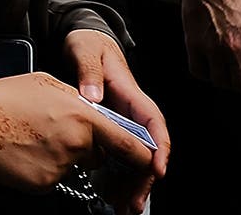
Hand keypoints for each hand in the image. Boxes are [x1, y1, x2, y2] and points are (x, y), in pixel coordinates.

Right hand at [0, 71, 155, 194]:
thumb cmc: (8, 98)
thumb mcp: (48, 83)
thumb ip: (76, 99)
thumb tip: (89, 107)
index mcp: (83, 117)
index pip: (125, 142)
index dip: (141, 153)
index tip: (149, 159)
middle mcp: (77, 145)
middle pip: (96, 155)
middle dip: (84, 148)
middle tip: (55, 133)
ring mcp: (61, 167)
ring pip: (73, 166)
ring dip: (62, 157)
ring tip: (34, 140)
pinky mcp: (45, 183)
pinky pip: (53, 178)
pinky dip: (44, 169)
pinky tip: (27, 153)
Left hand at [63, 29, 168, 211]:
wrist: (81, 43)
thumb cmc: (88, 44)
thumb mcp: (85, 50)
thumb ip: (89, 71)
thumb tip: (94, 95)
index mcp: (132, 95)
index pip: (153, 123)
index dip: (159, 147)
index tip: (156, 168)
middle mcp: (131, 112)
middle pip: (147, 149)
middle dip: (145, 178)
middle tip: (134, 201)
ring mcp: (122, 123)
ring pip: (134, 158)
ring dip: (131, 183)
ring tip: (124, 206)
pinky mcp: (109, 130)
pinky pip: (117, 156)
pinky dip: (116, 176)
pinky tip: (111, 194)